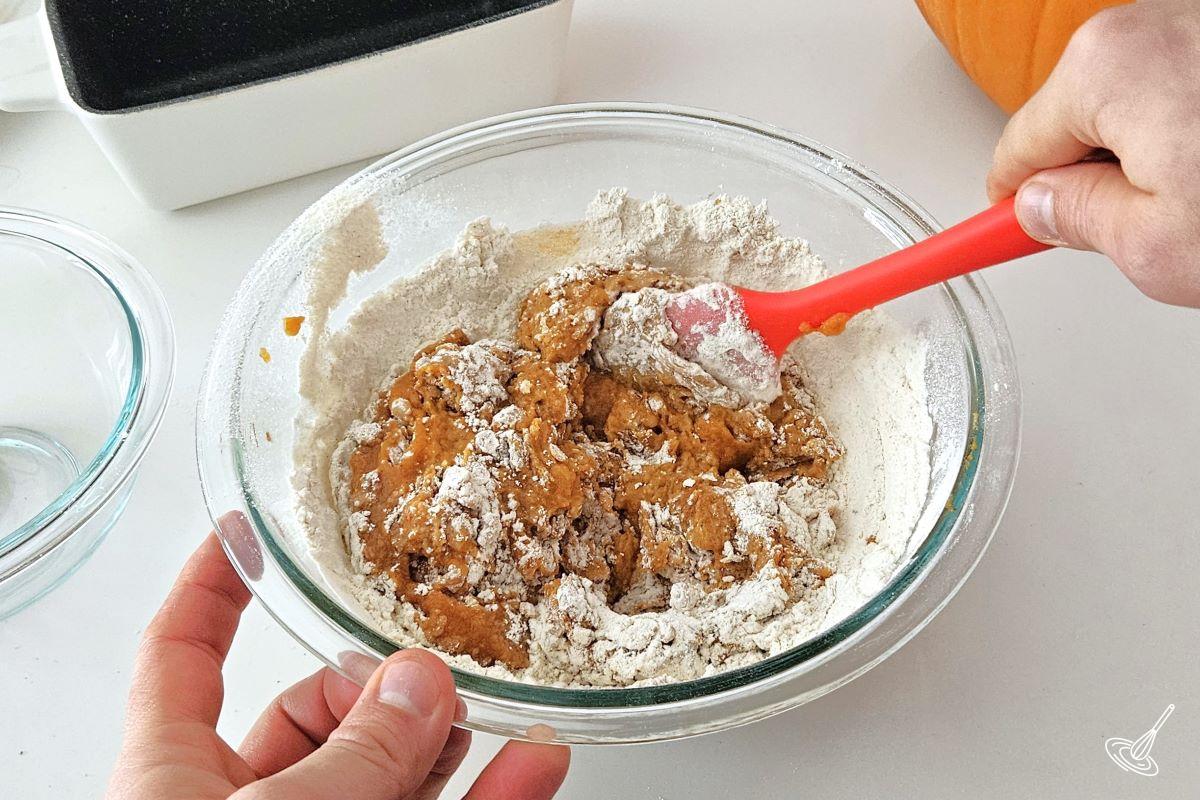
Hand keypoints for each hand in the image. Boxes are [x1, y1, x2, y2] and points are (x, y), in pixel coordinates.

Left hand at [105, 533, 569, 799]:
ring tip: (497, 712)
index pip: (181, 656)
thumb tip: (418, 682)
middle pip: (313, 712)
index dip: (210, 588)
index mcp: (171, 779)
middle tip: (434, 678)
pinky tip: (528, 770)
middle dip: (378, 684)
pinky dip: (489, 799)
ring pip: (388, 776)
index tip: (242, 536)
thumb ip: (353, 754)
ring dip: (447, 741)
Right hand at [987, 0, 1199, 306]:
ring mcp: (1199, 22)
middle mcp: (1150, 25)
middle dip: (1097, 183)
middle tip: (1151, 232)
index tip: (975, 236)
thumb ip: (1075, 224)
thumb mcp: (1158, 247)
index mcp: (1105, 69)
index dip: (1001, 209)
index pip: (1014, 154)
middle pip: (1077, 126)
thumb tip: (1042, 209)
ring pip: (1138, 112)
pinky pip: (1189, 93)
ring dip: (1159, 162)